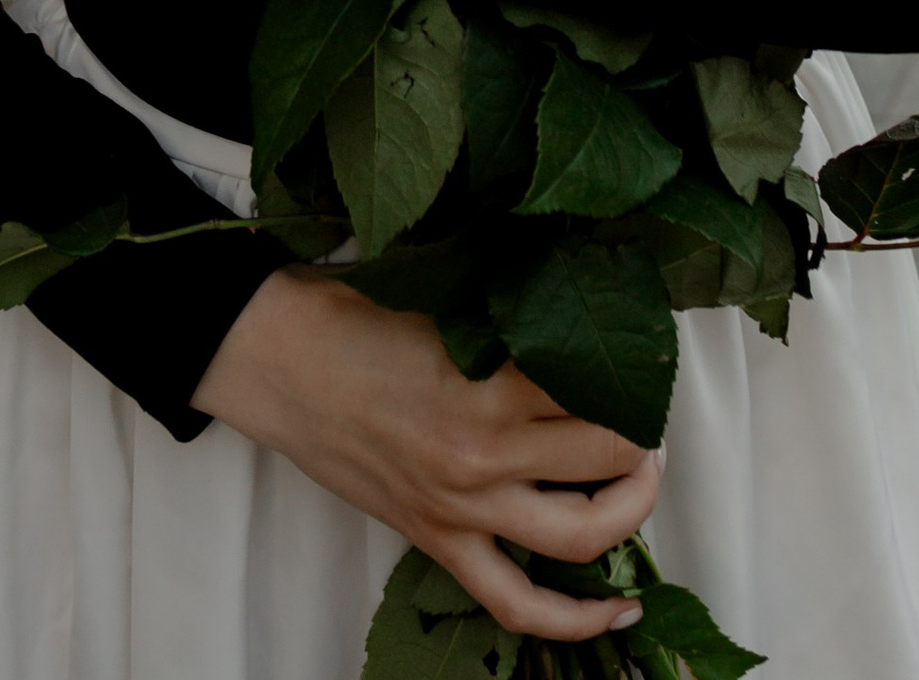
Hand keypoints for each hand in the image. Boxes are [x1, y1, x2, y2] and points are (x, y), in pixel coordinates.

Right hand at [192, 270, 656, 640]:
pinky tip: (622, 608)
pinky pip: (519, 605)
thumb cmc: (352, 313)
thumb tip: (575, 307)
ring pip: (582, 534)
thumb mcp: (445, 296)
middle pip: (606, 456)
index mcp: (486, 382)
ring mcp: (461, 507)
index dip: (629, 368)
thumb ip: (510, 315)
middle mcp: (482, 454)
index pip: (596, 388)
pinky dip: (577, 620)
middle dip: (640, 433)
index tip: (640, 353)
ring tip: (640, 476)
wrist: (276, 359)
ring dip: (630, 509)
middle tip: (642, 406)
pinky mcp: (438, 541)